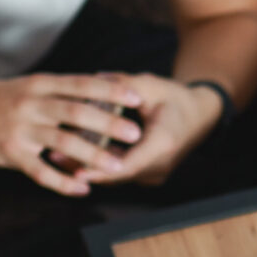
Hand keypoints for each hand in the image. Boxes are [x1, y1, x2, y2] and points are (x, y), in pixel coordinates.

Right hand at [0, 74, 144, 194]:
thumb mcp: (28, 86)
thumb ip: (59, 92)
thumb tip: (96, 92)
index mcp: (41, 85)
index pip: (82, 84)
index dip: (111, 91)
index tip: (137, 98)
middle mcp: (32, 104)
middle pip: (77, 112)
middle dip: (109, 124)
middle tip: (136, 134)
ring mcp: (21, 128)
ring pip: (63, 142)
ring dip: (92, 156)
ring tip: (117, 167)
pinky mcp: (10, 152)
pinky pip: (40, 171)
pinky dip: (62, 182)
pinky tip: (81, 190)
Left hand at [72, 72, 222, 186]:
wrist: (202, 116)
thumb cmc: (177, 98)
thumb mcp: (151, 85)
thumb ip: (122, 84)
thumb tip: (92, 79)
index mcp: (163, 143)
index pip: (128, 165)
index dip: (99, 170)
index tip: (74, 170)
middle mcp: (160, 165)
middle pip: (117, 174)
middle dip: (85, 168)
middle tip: (54, 157)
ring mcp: (156, 174)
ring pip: (118, 177)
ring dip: (90, 168)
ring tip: (58, 157)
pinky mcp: (150, 174)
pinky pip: (123, 173)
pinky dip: (102, 165)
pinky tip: (78, 156)